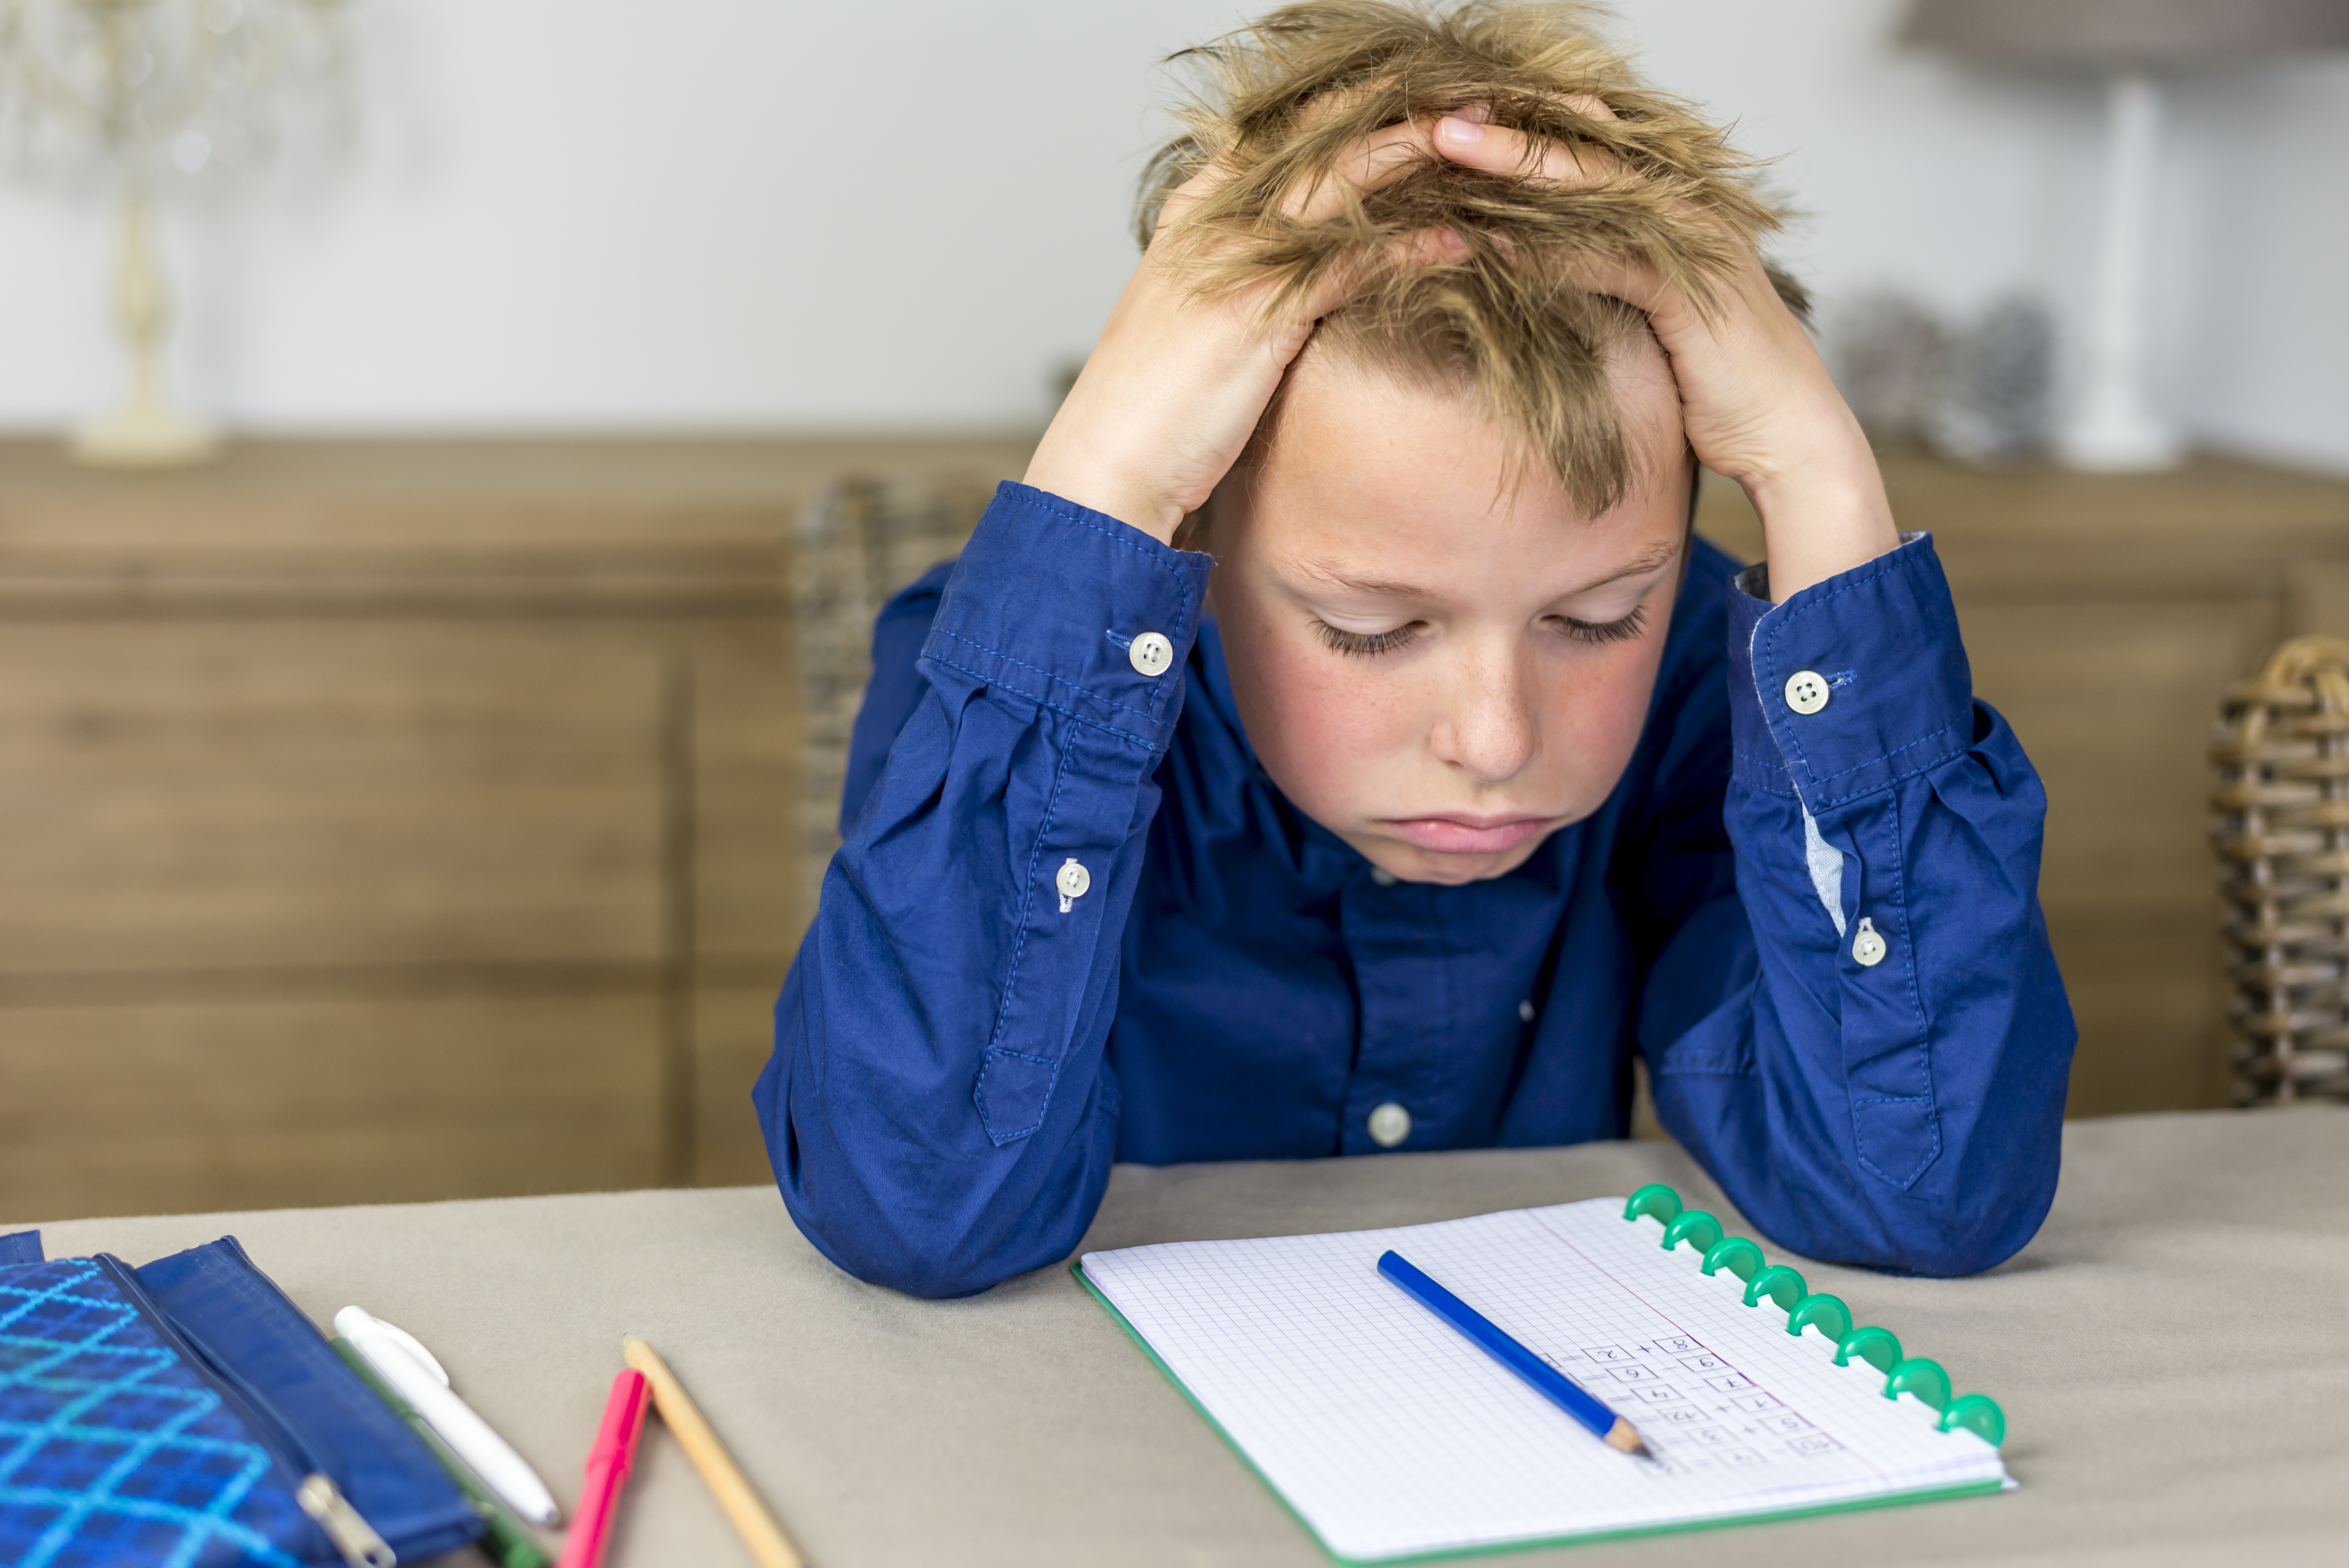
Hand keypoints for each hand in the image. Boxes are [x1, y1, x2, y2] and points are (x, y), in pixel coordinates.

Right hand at [1024, 123, 1466, 545]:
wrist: (1107, 464)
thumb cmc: (1152, 404)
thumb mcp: (1197, 318)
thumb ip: (1242, 275)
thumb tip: (1303, 267)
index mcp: (1195, 210)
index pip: (1279, 128)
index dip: (1348, 107)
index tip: (1412, 95)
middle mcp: (1213, 217)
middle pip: (1317, 134)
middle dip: (1398, 107)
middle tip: (1472, 94)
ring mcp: (1234, 258)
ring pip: (1342, 178)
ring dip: (1422, 153)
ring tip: (1490, 140)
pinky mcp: (1260, 311)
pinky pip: (1352, 261)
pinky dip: (1411, 247)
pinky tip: (1461, 242)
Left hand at [1428, 107, 1898, 600]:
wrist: (1786, 436)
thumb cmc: (1715, 384)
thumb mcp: (1645, 316)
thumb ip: (1601, 276)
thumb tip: (1526, 260)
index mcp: (1677, 209)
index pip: (1594, 149)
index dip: (1528, 129)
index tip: (1458, 118)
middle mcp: (1689, 210)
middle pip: (1588, 150)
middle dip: (1512, 129)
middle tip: (1436, 115)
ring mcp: (1695, 244)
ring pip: (1593, 188)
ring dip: (1516, 168)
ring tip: (1446, 150)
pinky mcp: (1691, 290)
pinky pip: (1608, 259)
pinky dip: (1548, 251)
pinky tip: (1492, 243)